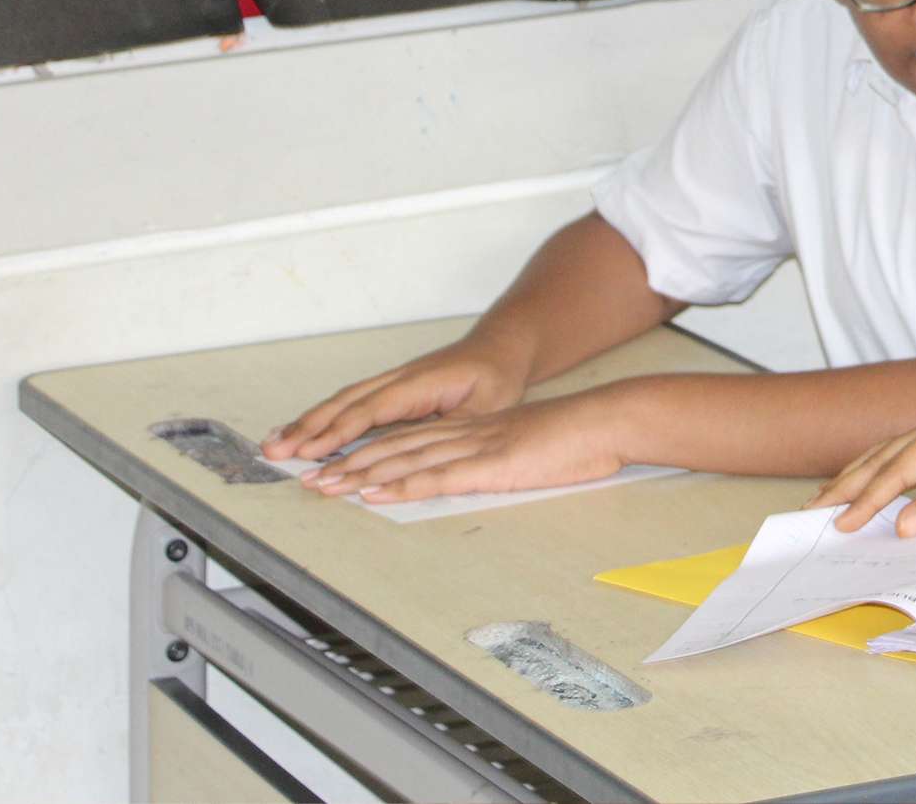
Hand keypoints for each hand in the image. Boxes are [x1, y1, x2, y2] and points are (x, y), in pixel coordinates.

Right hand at [262, 336, 530, 462]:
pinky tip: (303, 430)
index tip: (309, 451)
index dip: (338, 432)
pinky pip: (351, 401)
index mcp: (419, 384)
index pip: (370, 411)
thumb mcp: (483, 408)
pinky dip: (324, 416)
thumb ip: (448, 429)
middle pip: (345, 403)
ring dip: (308, 422)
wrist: (501, 347)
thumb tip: (416, 449)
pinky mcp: (391, 387)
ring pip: (342, 401)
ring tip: (274, 443)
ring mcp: (392, 380)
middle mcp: (398, 378)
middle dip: (307, 427)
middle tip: (274, 451)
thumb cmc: (495, 379)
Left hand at [304, 390, 626, 502]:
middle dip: (348, 463)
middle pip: (394, 447)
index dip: (368, 452)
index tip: (335, 464)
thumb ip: (502, 460)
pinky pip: (436, 476)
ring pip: (405, 460)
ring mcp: (476, 447)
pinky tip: (374, 495)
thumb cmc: (578, 439)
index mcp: (474, 431)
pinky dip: (400, 486)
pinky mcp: (490, 465)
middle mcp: (466, 435)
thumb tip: (486, 474)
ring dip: (360, 476)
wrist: (606, 421)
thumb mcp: (531, 449)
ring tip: (325, 488)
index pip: (409, 439)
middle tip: (308, 478)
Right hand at [810, 412, 915, 535]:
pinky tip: (851, 496)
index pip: (898, 469)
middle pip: (880, 459)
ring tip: (819, 506)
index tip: (843, 523)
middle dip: (846, 487)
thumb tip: (901, 527)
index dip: (868, 498)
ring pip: (881, 460)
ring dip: (851, 483)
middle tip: (811, 513)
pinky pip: (894, 466)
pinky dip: (871, 482)